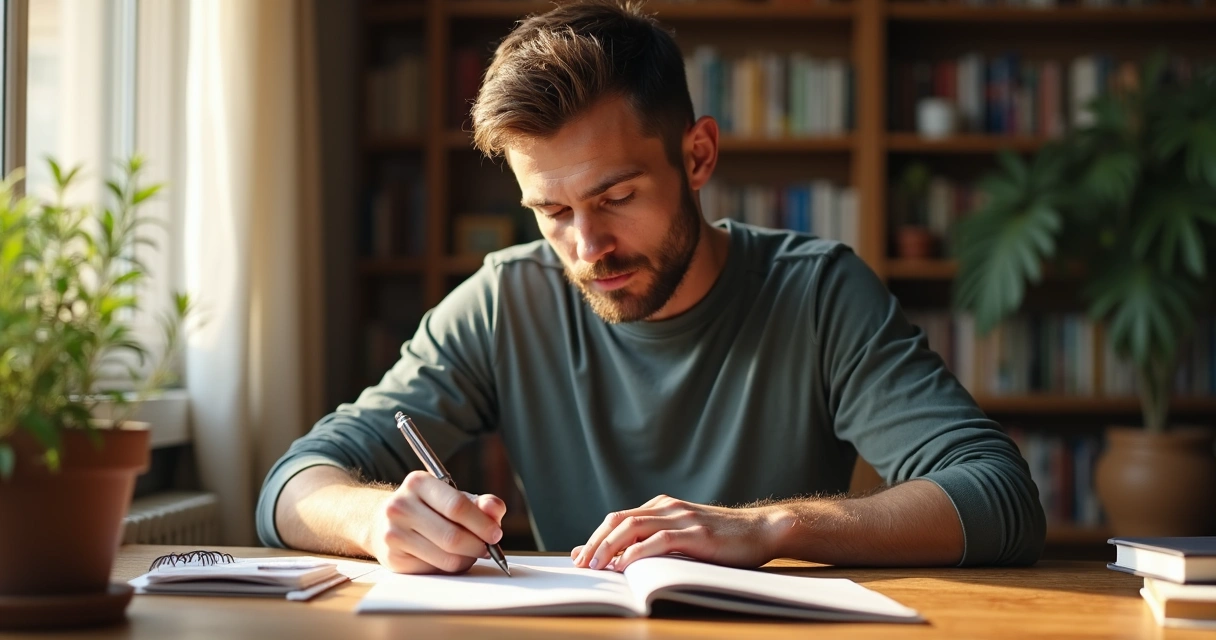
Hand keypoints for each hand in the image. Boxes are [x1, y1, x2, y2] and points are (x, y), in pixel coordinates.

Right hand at [366, 470, 505, 573]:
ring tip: (471, 553)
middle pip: (452, 536)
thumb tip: (496, 509)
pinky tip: (450, 558)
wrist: (383, 521)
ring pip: (445, 558)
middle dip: (478, 546)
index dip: (482, 523)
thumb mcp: (452, 497)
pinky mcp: (393, 559)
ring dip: (467, 559)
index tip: (496, 534)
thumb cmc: (427, 508)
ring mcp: (393, 534)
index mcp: (418, 483)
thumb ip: (480, 503)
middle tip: (488, 549)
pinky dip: (450, 567)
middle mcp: (400, 506)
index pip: (456, 506)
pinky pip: (434, 570)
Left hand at [570, 494, 783, 571]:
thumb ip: (656, 542)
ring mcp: (682, 518)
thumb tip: (619, 559)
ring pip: (634, 527)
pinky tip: (625, 564)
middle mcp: (668, 507)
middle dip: (595, 543)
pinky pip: (659, 540)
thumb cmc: (723, 540)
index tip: (579, 556)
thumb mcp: (684, 537)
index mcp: (662, 506)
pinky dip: (637, 551)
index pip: (618, 518)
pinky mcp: (697, 534)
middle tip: (580, 564)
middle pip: (619, 520)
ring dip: (609, 547)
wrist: (762, 530)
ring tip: (596, 566)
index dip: (595, 536)